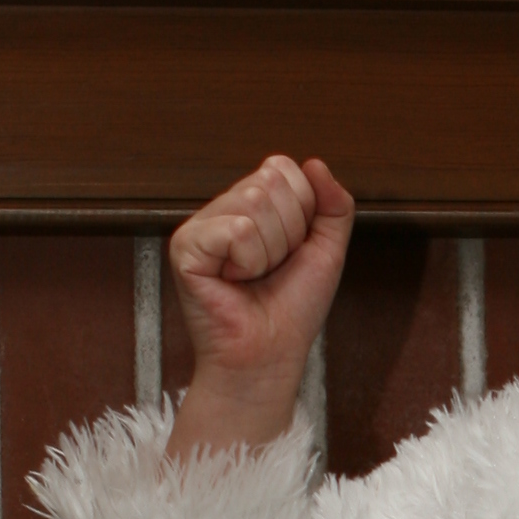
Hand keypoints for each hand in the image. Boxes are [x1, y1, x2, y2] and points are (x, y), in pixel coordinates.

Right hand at [167, 155, 354, 464]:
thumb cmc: (291, 309)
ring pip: (255, 203)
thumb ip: (334, 206)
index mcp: (251, 203)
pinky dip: (248, 261)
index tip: (291, 252)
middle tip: (270, 269)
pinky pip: (236, 230)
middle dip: (288, 233)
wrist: (270, 355)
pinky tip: (233, 281)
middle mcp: (223, 207)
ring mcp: (200, 225)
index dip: (303, 213)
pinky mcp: (185, 246)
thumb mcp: (327, 250)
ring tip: (252, 277)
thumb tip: (315, 164)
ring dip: (269, 251)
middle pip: (271, 182)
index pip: (285, 168)